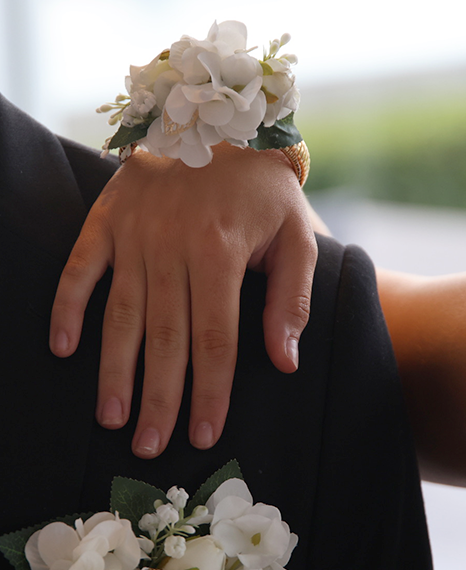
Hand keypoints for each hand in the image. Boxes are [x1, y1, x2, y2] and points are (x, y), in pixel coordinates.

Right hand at [49, 142, 316, 457]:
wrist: (223, 121)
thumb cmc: (265, 190)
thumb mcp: (297, 236)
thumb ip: (292, 299)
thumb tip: (285, 362)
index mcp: (222, 252)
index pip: (216, 338)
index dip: (211, 391)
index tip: (204, 433)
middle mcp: (173, 246)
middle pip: (166, 337)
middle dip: (160, 397)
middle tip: (151, 448)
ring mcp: (135, 232)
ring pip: (122, 314)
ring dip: (114, 369)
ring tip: (113, 417)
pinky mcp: (108, 218)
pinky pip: (81, 268)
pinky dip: (69, 306)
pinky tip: (64, 348)